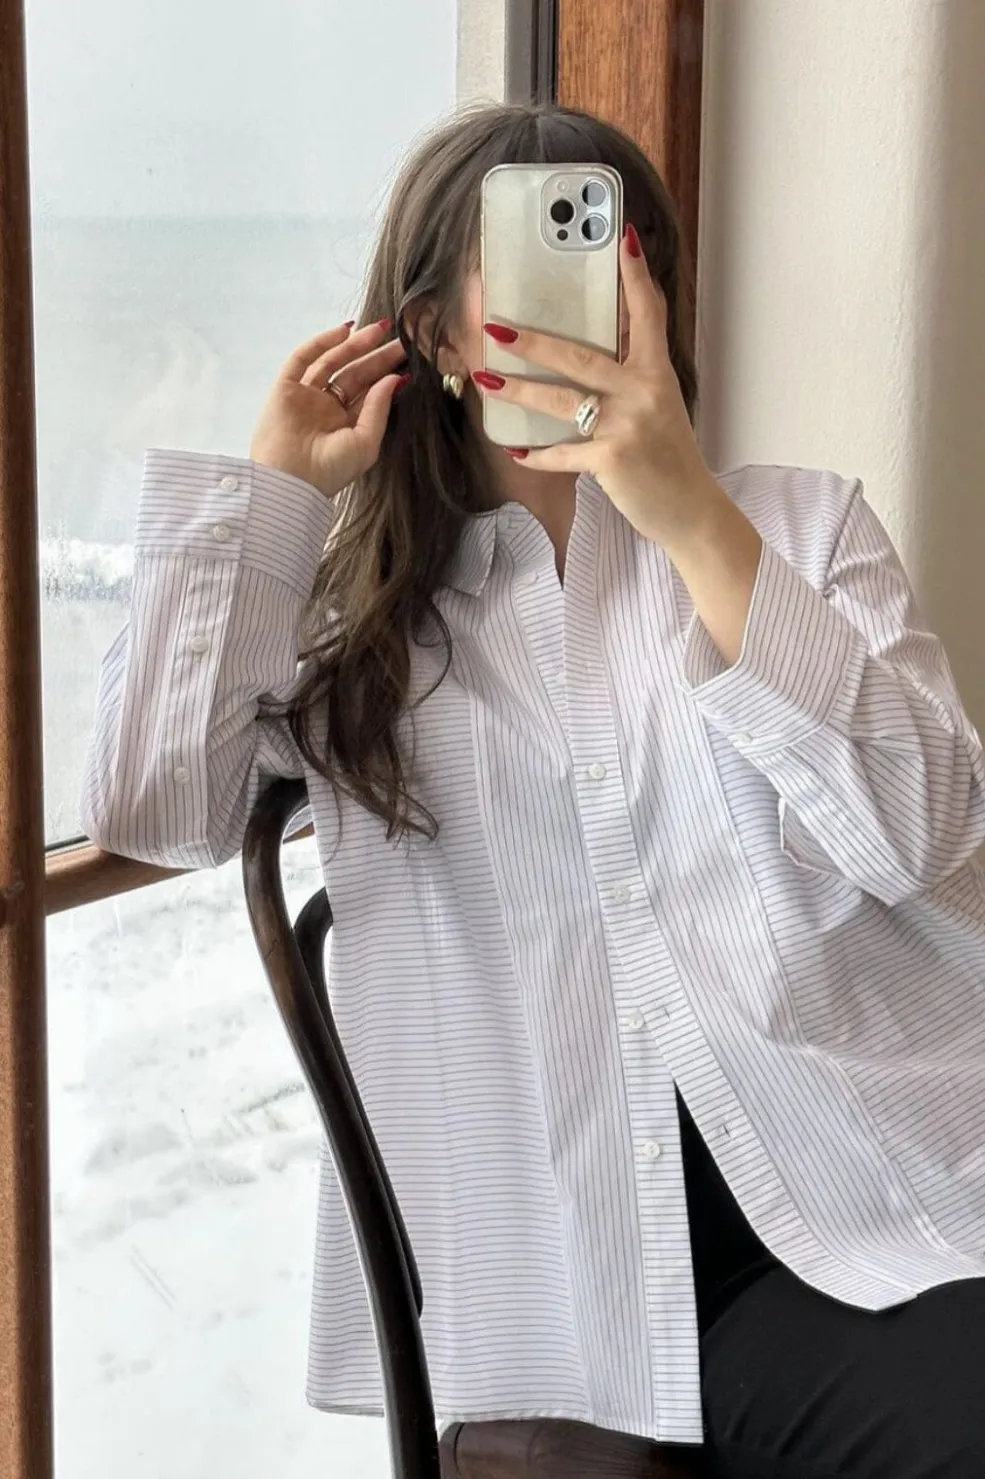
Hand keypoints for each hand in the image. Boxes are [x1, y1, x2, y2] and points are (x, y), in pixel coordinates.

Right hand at [250, 319, 406, 498]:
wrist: (290, 481)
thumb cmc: (329, 471)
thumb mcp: (366, 443)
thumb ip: (379, 409)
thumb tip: (395, 378)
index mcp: (345, 426)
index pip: (369, 394)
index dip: (388, 376)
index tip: (409, 359)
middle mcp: (325, 409)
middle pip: (354, 375)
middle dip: (377, 356)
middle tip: (401, 339)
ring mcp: (305, 397)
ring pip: (331, 362)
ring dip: (354, 345)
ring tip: (379, 329)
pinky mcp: (285, 388)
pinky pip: (303, 358)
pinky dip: (322, 342)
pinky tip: (345, 331)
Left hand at [474, 224, 726, 555]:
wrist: (687, 508)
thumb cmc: (668, 456)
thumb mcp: (660, 405)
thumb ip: (632, 375)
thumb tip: (592, 350)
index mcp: (657, 371)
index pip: (648, 313)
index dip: (635, 275)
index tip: (622, 237)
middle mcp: (644, 391)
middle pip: (580, 355)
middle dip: (534, 341)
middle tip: (496, 327)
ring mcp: (627, 425)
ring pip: (561, 399)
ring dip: (519, 390)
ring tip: (486, 379)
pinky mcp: (612, 459)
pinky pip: (563, 453)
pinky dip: (538, 454)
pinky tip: (517, 449)